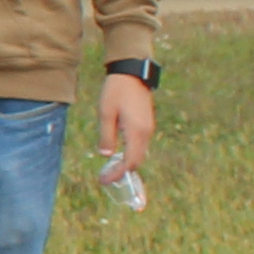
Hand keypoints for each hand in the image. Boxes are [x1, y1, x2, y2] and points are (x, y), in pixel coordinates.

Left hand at [97, 69, 155, 184]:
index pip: (130, 161)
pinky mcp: (146, 124)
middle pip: (137, 160)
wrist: (131, 73)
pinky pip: (140, 145)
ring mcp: (148, 128)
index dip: (118, 173)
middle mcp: (146, 132)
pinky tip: (118, 155)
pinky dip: (130, 153)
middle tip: (105, 178)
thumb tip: (106, 155)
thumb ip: (106, 135)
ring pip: (139, 153)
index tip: (105, 181)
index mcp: (137, 132)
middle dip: (122, 172)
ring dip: (126, 163)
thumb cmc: (116, 91)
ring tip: (109, 170)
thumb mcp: (106, 113)